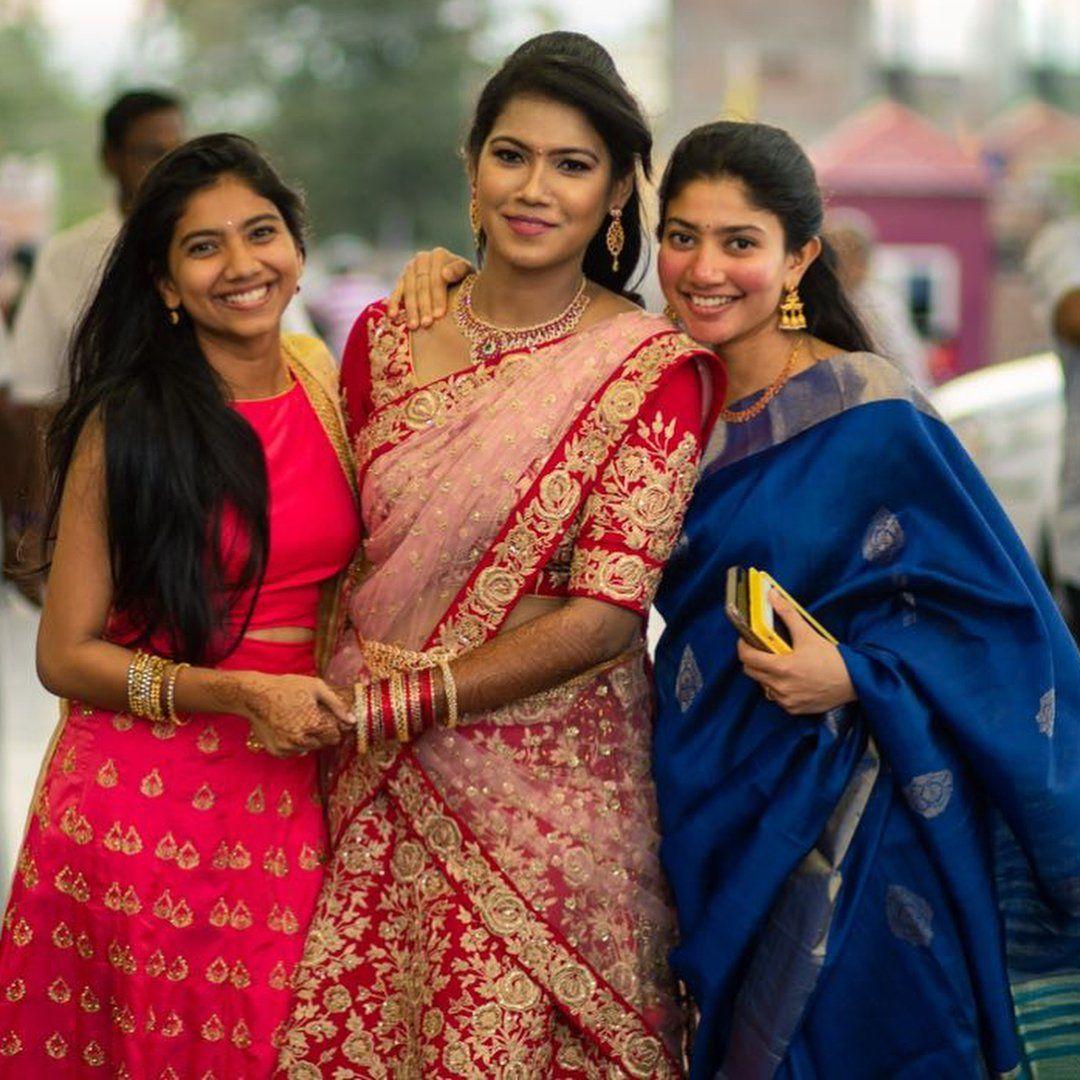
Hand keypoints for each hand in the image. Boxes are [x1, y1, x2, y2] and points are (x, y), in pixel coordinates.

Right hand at [233, 672, 352, 756]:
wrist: (255, 695)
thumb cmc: (287, 687)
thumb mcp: (316, 688)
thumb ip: (336, 705)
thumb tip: (352, 720)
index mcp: (313, 726)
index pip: (335, 737)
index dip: (334, 726)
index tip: (328, 717)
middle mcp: (301, 741)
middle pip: (323, 744)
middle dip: (321, 732)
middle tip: (310, 716)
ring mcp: (287, 748)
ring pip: (308, 748)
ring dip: (308, 738)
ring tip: (298, 719)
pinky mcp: (276, 752)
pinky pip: (293, 752)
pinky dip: (294, 743)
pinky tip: (288, 727)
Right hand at [387, 247, 472, 329]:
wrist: (457, 279)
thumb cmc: (465, 278)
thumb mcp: (467, 272)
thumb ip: (459, 270)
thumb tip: (445, 274)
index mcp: (439, 255)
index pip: (436, 278)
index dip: (437, 297)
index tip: (439, 315)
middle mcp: (422, 258)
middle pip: (421, 285)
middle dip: (423, 306)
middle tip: (426, 324)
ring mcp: (410, 268)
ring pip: (408, 290)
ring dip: (410, 309)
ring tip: (414, 326)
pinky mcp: (402, 278)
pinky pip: (396, 291)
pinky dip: (393, 303)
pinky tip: (392, 316)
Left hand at [737, 590, 855, 715]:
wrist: (855, 683)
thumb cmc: (832, 659)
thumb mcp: (808, 634)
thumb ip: (788, 614)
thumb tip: (772, 595)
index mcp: (782, 668)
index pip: (747, 657)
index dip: (743, 646)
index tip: (746, 639)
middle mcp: (781, 687)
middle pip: (751, 671)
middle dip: (752, 659)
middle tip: (762, 649)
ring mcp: (786, 700)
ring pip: (763, 685)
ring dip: (765, 674)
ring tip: (779, 663)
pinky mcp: (794, 709)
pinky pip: (776, 697)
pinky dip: (778, 687)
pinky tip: (790, 679)